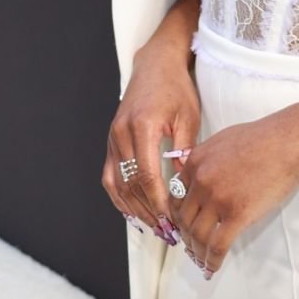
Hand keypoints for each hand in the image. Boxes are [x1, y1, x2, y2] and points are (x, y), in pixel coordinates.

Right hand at [103, 40, 200, 239]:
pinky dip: (120, 197)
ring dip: (133, 209)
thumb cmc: (176, 89)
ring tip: (153, 227)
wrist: (155, 66)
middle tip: (165, 232)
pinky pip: (110, 176)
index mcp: (141, 127)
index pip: (146, 175)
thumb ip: (185, 151)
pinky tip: (134, 211)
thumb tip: (186, 187)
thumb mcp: (188, 117)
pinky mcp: (110, 142)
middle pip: (129, 184)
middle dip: (147, 211)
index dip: (157, 201)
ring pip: (116, 184)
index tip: (170, 220)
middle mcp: (120, 134)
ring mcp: (112, 138)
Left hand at [168, 110, 298, 275]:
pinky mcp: (237, 214)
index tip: (184, 227)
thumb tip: (198, 172)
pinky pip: (217, 245)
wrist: (290, 142)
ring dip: (197, 253)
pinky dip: (212, 260)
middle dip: (186, 238)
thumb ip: (205, 158)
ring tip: (201, 262)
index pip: (176, 198)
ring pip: (198, 235)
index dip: (178, 217)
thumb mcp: (223, 140)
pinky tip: (212, 268)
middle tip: (191, 248)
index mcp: (194, 162)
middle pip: (184, 219)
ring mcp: (217, 199)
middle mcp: (200, 181)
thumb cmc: (264, 137)